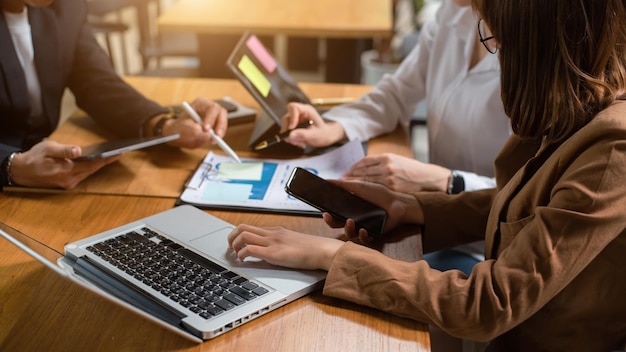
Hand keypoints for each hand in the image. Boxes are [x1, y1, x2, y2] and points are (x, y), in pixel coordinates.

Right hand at [10, 141, 119, 188]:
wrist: (21, 171)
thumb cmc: (34, 158)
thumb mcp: (48, 148)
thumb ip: (64, 150)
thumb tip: (78, 151)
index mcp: (66, 170)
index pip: (92, 164)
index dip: (106, 158)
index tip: (119, 153)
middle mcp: (69, 179)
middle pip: (93, 169)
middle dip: (106, 161)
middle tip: (120, 153)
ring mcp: (69, 183)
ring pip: (89, 173)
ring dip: (99, 165)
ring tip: (112, 155)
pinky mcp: (67, 184)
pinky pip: (83, 175)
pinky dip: (91, 168)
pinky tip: (97, 161)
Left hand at [162, 97, 228, 148]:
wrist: (179, 134)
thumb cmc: (179, 129)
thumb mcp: (183, 130)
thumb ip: (194, 132)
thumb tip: (207, 135)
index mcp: (200, 103)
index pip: (211, 108)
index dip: (211, 118)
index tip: (206, 129)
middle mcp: (210, 107)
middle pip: (221, 113)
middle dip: (220, 125)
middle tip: (217, 136)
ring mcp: (215, 115)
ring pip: (223, 122)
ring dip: (219, 132)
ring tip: (212, 141)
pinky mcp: (217, 123)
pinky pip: (221, 129)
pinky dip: (218, 136)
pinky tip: (212, 141)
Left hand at [227, 224, 343, 270]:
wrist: (322, 250)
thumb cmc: (312, 250)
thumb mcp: (292, 243)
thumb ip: (281, 245)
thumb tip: (271, 253)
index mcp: (276, 231)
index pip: (251, 227)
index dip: (239, 235)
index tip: (236, 244)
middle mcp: (272, 233)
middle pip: (242, 227)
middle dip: (231, 237)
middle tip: (231, 249)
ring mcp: (272, 242)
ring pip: (243, 234)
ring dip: (234, 245)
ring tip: (235, 255)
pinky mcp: (274, 253)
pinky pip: (251, 249)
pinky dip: (242, 254)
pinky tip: (243, 261)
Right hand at [280, 102, 345, 147]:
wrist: (324, 136)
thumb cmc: (322, 133)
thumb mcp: (315, 135)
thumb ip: (303, 134)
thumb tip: (290, 135)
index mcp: (306, 110)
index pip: (293, 107)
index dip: (291, 117)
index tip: (291, 129)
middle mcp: (298, 113)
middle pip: (286, 118)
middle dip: (289, 131)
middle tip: (295, 140)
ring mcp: (294, 120)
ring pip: (284, 127)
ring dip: (291, 137)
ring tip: (301, 143)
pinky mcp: (291, 126)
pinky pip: (286, 133)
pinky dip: (291, 140)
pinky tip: (300, 142)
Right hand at [322, 179, 423, 241]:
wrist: (397, 202)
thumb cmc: (379, 194)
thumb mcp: (359, 186)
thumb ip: (343, 184)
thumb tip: (326, 180)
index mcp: (349, 209)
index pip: (334, 215)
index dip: (328, 215)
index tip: (324, 211)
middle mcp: (354, 220)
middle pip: (337, 225)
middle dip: (331, 222)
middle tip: (329, 217)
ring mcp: (362, 228)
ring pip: (349, 234)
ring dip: (347, 229)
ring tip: (350, 221)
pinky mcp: (372, 235)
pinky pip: (364, 239)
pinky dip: (363, 235)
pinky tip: (363, 230)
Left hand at [343, 153, 451, 192]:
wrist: (430, 179)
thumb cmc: (413, 171)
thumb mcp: (397, 161)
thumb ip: (381, 163)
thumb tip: (362, 169)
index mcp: (387, 158)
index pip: (364, 162)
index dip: (352, 169)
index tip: (344, 174)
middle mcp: (387, 167)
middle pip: (362, 172)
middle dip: (349, 178)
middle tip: (339, 183)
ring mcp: (389, 179)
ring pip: (366, 181)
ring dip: (354, 185)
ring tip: (345, 189)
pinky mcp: (393, 190)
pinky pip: (374, 190)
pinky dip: (364, 192)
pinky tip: (358, 195)